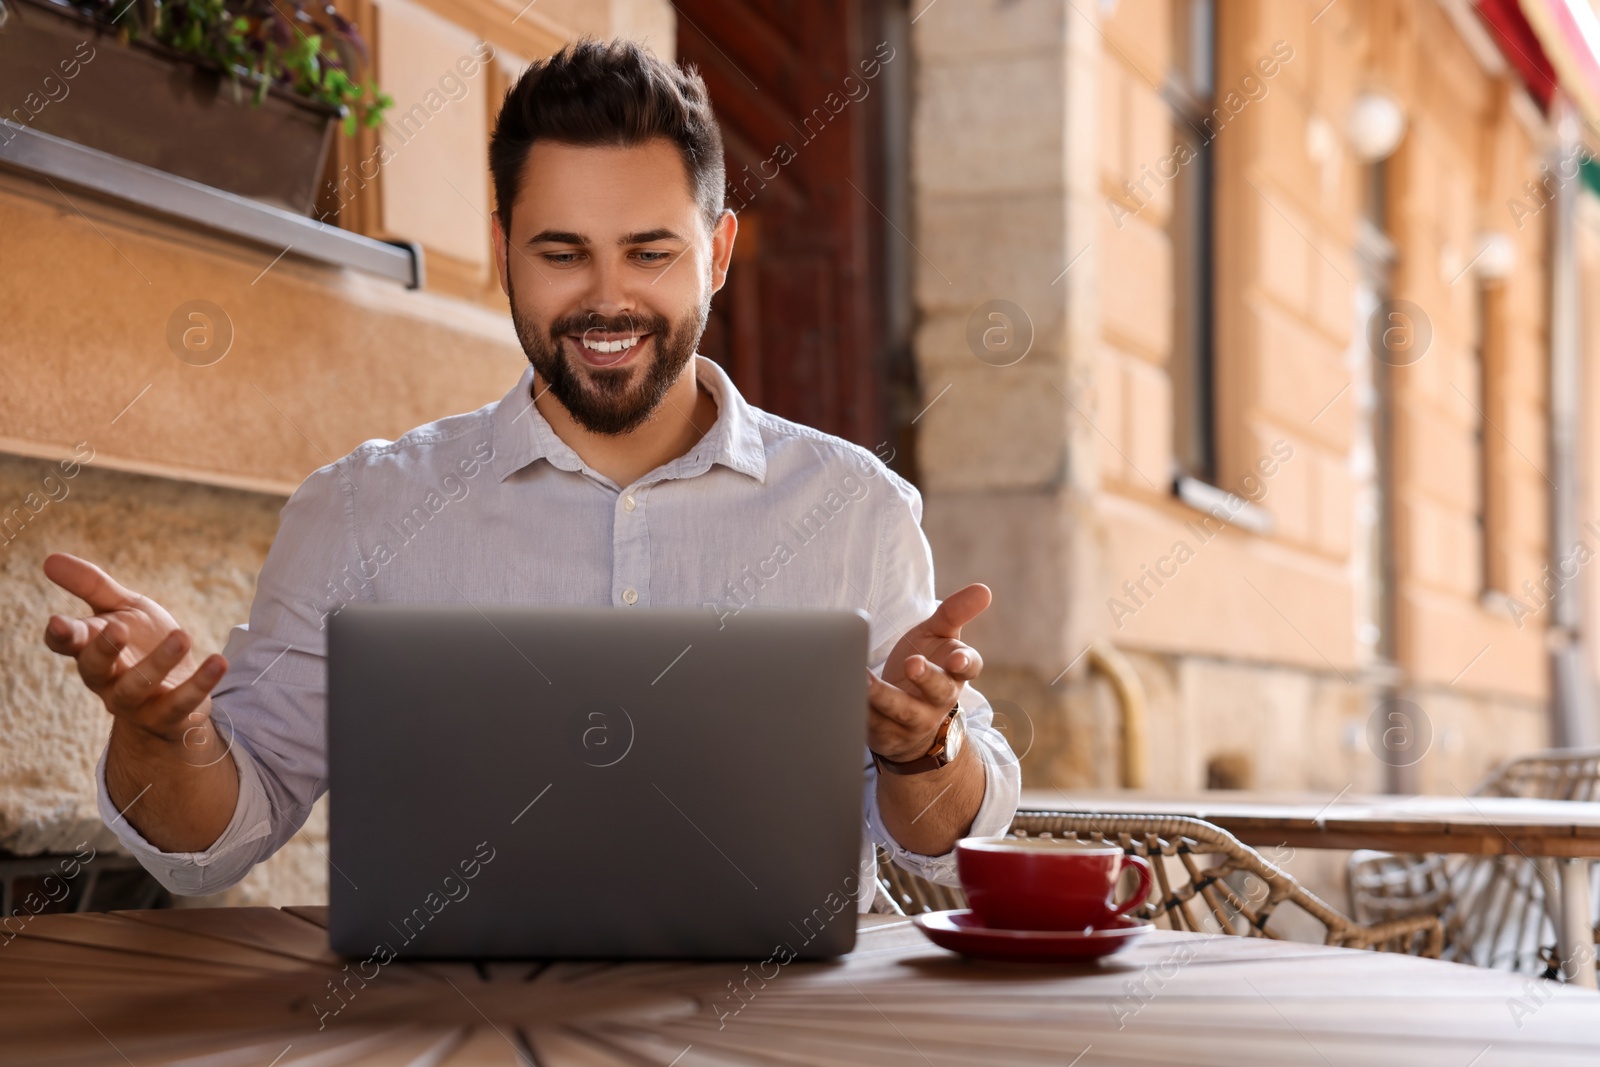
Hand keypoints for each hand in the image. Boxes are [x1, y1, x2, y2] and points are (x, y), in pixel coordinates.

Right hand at [42, 553, 228, 747]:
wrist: (176, 691)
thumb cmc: (142, 643)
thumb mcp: (122, 609)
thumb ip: (92, 586)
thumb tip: (49, 558)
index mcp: (91, 649)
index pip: (66, 644)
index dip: (60, 635)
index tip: (58, 622)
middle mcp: (106, 680)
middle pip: (95, 668)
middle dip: (104, 649)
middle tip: (118, 627)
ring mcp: (136, 702)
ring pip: (137, 687)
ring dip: (159, 662)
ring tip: (183, 636)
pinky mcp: (169, 716)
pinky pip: (181, 704)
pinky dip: (200, 683)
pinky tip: (218, 661)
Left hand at [866, 583, 990, 761]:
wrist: (909, 727)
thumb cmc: (924, 667)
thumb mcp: (938, 638)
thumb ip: (954, 613)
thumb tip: (983, 590)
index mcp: (954, 674)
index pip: (969, 667)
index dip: (965, 663)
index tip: (958, 658)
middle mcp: (938, 701)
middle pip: (938, 691)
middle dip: (926, 678)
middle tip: (912, 663)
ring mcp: (913, 721)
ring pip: (901, 712)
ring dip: (883, 696)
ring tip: (863, 680)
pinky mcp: (887, 735)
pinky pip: (873, 725)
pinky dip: (859, 712)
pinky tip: (845, 695)